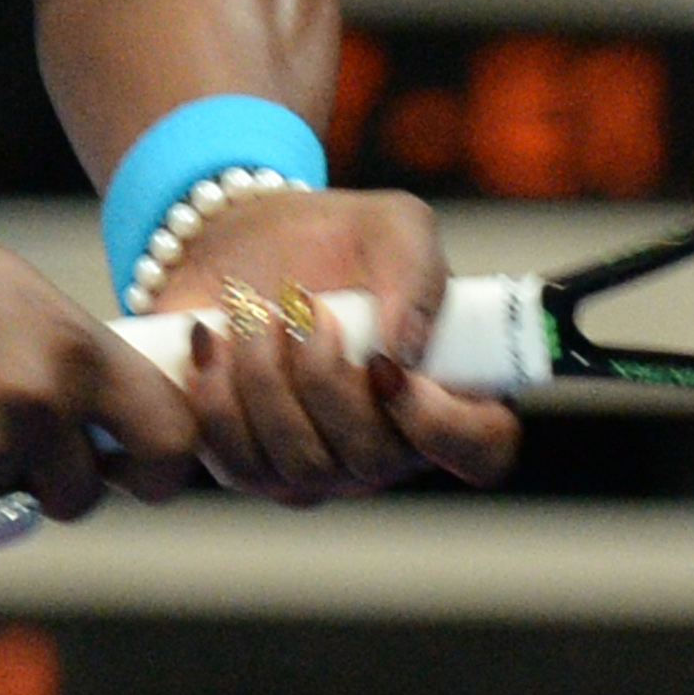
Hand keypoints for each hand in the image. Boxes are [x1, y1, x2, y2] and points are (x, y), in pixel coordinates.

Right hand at [0, 203, 199, 530]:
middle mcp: (35, 409)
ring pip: (7, 507)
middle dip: (55, 480)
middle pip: (81, 493)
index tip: (142, 474)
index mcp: (71, 351)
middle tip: (7, 434)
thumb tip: (110, 412)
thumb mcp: (8, 289)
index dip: (164, 469)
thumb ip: (67, 354)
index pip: (167, 439)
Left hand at [153, 189, 522, 504]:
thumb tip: (404, 351)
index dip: (442, 426)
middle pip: (372, 460)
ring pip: (300, 467)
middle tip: (300, 304)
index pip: (481, 451)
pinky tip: (212, 340)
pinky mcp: (250, 466)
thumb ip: (419, 272)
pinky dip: (217, 397)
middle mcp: (388, 447)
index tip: (386, 366)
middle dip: (325, 377)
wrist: (243, 242)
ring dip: (266, 378)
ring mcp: (320, 469)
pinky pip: (236, 463)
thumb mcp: (394, 225)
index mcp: (447, 392)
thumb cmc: (337, 239)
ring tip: (251, 312)